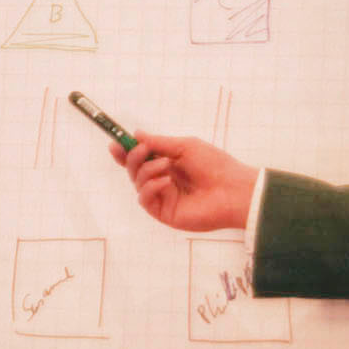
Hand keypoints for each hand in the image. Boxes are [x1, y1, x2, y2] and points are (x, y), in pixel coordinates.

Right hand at [123, 134, 254, 232]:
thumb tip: (136, 134)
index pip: (141, 159)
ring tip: (167, 165)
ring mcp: (163, 198)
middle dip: (132, 158)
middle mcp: (163, 181)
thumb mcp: (185, 146)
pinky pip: (145, 199)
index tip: (115, 143)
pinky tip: (166, 182)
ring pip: (138, 183)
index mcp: (169, 165)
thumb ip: (159, 143)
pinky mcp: (164, 213)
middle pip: (134, 170)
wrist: (233, 190)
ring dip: (147, 170)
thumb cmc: (215, 165)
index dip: (125, 152)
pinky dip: (150, 187)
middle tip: (141, 150)